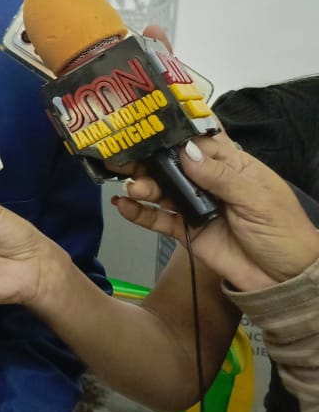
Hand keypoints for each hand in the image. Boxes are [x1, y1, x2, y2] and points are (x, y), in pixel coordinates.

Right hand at [114, 134, 318, 291]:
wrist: (285, 282)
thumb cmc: (284, 234)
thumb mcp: (257, 200)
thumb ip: (220, 177)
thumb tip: (186, 152)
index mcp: (233, 167)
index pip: (199, 144)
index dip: (174, 137)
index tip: (146, 130)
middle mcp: (210, 183)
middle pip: (173, 166)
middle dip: (149, 162)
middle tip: (125, 159)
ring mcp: (196, 207)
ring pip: (162, 191)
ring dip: (143, 187)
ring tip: (132, 188)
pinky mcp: (186, 231)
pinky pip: (159, 219)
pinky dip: (140, 213)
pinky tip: (125, 207)